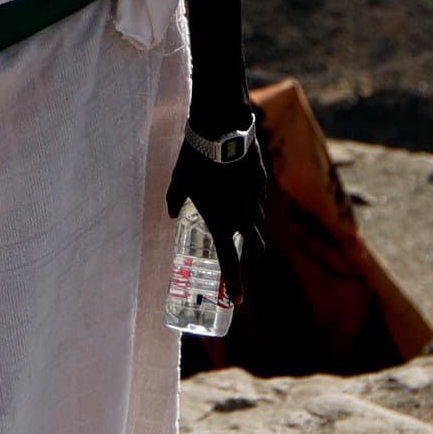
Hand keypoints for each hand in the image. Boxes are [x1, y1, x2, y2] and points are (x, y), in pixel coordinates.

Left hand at [166, 115, 269, 308]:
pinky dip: (251, 198)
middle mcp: (242, 217)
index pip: (229, 262)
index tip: (238, 300)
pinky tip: (241, 187)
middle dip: (249, 252)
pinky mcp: (262, 181)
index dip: (235, 283)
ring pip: (257, 219)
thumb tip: (171, 211)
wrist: (221, 133)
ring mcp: (255, 199)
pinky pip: (258, 196)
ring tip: (236, 214)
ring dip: (249, 223)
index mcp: (221, 222)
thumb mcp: (179, 182)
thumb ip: (175, 200)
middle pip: (253, 245)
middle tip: (243, 254)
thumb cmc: (195, 161)